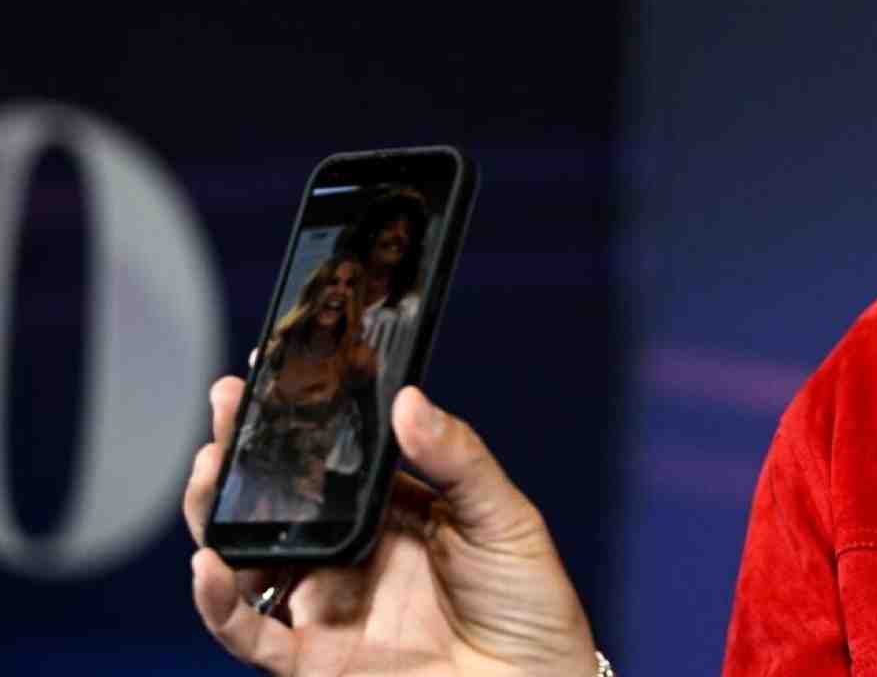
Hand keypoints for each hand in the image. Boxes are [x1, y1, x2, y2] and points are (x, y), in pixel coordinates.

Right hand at [184, 377, 599, 675]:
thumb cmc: (529, 603)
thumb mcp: (504, 518)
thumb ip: (457, 459)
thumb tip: (408, 399)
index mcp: (391, 509)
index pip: (331, 454)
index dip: (298, 416)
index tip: (270, 367)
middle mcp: (347, 553)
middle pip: (274, 498)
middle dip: (240, 450)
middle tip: (226, 406)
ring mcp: (325, 604)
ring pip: (245, 555)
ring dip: (213, 512)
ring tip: (208, 466)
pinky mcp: (312, 659)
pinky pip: (250, 630)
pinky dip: (218, 601)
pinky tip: (207, 563)